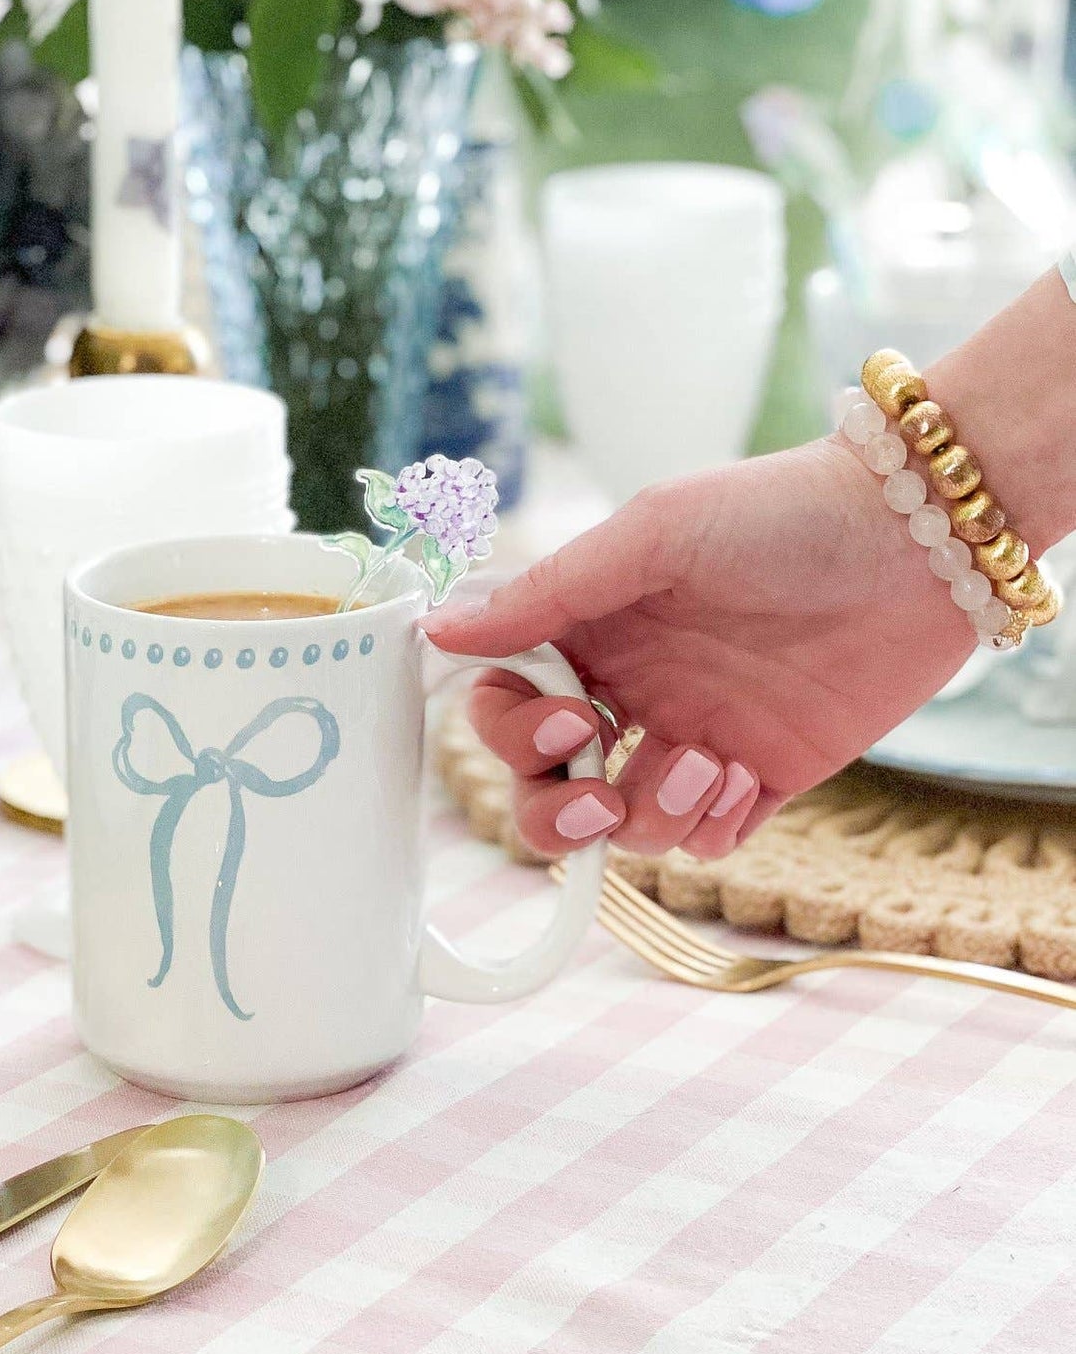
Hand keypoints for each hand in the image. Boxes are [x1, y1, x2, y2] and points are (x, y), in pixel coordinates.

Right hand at [425, 437, 976, 859]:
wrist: (917, 539)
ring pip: (628, 827)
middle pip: (550, 790)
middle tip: (598, 796)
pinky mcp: (765, 776)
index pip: (510, 706)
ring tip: (711, 763)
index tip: (568, 717)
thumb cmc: (779, 513)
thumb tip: (437, 631)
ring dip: (652, 815)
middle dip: (555, 815)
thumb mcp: (650, 534)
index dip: (515, 733)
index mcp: (593, 632)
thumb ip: (544, 595)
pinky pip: (705, 840)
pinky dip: (710, 826)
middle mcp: (635, 691)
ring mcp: (698, 736)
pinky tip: (747, 776)